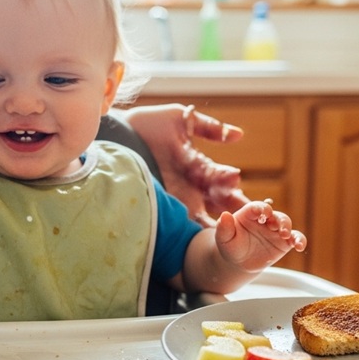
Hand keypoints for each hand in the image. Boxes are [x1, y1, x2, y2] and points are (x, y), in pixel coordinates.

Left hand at [122, 103, 251, 225]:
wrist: (115, 136)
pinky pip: (178, 224)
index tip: (237, 182)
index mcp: (198, 167)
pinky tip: (200, 240)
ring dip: (215, 224)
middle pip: (216, 202)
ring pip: (202, 216)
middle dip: (230, 209)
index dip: (229, 181)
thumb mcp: (179, 119)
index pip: (221, 178)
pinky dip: (190, 232)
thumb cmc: (146, 125)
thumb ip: (208, 127)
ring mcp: (176, 200)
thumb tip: (239, 134)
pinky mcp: (160, 210)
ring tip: (226, 232)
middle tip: (243, 215)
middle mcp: (190, 187)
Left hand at [215, 200, 306, 273]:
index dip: (260, 209)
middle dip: (276, 219)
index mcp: (249, 214)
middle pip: (274, 214)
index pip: (256, 207)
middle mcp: (265, 219)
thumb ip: (224, 228)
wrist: (239, 261)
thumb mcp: (224, 238)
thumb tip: (225, 215)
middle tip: (275, 226)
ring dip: (287, 227)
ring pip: (286, 224)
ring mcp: (276, 229)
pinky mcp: (285, 241)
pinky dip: (300, 240)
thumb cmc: (230, 246)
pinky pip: (295, 238)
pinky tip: (300, 246)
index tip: (262, 213)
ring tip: (285, 235)